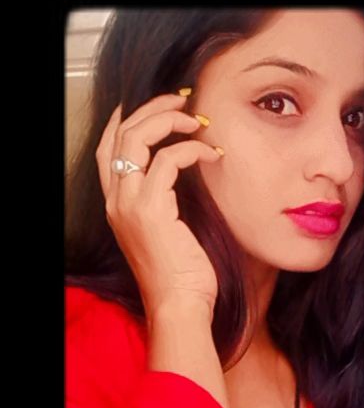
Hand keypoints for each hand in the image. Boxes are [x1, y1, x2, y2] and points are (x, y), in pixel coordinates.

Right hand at [96, 93, 222, 320]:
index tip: (154, 104)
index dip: (125, 119)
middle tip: (183, 101)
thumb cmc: (181, 277)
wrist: (179, 306)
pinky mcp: (152, 209)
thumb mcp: (167, 232)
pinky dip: (191, 149)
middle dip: (152, 109)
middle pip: (121, 134)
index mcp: (117, 206)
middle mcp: (116, 201)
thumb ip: (165, 201)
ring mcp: (130, 204)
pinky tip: (210, 154)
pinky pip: (169, 159)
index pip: (108, 149)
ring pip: (138, 137)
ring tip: (197, 121)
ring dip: (170, 119)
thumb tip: (185, 169)